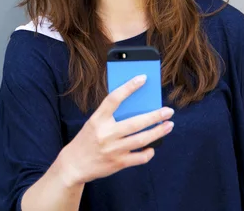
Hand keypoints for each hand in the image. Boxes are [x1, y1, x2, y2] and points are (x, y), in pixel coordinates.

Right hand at [57, 74, 173, 186]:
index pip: (114, 98)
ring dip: (158, 132)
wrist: (74, 164)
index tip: (143, 78)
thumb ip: (111, 116)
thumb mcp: (94, 123)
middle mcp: (105, 134)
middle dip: (155, 116)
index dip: (129, 87)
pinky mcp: (118, 163)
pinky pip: (139, 158)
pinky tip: (153, 146)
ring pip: (141, 139)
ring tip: (169, 125)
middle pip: (135, 122)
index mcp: (97, 119)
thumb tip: (137, 107)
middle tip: (169, 110)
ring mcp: (112, 150)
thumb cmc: (88, 139)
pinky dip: (149, 152)